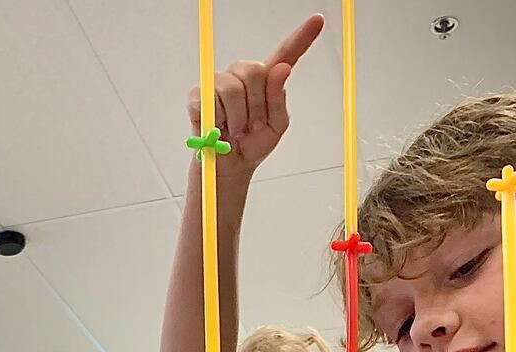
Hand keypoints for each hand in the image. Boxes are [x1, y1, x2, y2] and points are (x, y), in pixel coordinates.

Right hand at [187, 13, 322, 180]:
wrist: (230, 166)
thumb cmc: (253, 144)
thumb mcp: (276, 126)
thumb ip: (279, 99)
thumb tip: (281, 70)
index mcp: (267, 80)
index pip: (286, 53)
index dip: (302, 37)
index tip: (317, 20)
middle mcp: (243, 74)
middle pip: (254, 70)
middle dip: (256, 104)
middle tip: (252, 125)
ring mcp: (219, 81)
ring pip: (232, 87)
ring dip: (237, 118)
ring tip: (236, 130)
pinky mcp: (198, 94)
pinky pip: (210, 100)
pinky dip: (217, 120)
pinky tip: (218, 127)